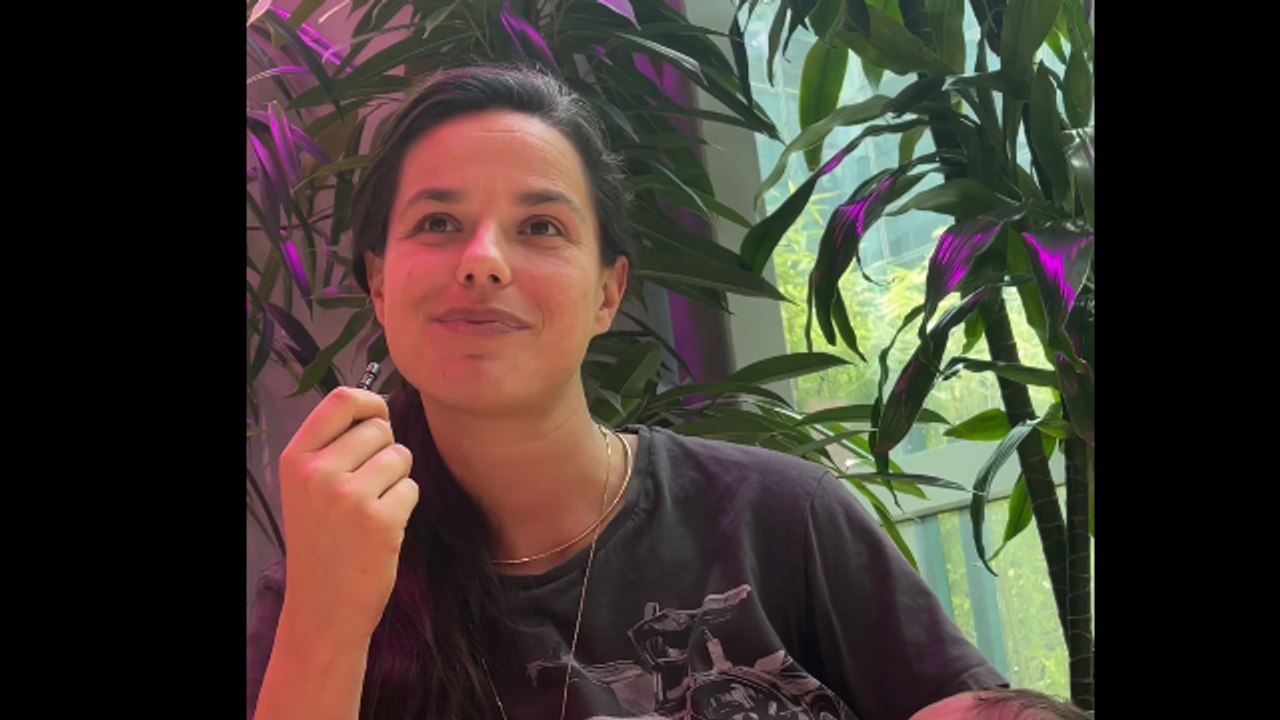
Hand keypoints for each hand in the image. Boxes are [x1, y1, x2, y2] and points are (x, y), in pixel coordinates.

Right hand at [276, 387, 417, 643]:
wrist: (323, 606)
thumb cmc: (322, 541)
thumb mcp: (306, 487)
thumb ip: (333, 446)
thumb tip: (379, 408)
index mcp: (296, 458)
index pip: (341, 399)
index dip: (370, 403)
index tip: (378, 419)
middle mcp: (318, 473)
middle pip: (379, 428)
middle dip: (385, 450)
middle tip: (368, 487)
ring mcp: (349, 497)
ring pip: (400, 456)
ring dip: (397, 479)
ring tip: (372, 509)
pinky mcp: (380, 521)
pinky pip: (412, 488)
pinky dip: (404, 505)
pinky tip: (382, 530)